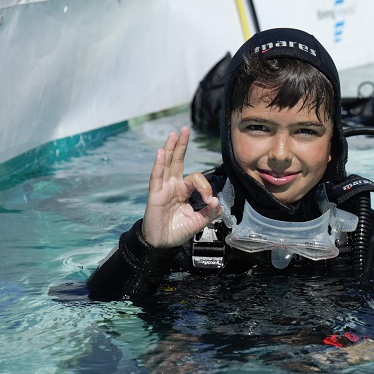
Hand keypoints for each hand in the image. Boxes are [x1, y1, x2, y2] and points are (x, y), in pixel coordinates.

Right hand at [142, 126, 221, 248]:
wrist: (162, 244)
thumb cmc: (177, 231)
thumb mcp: (199, 222)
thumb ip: (209, 212)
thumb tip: (218, 203)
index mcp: (184, 190)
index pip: (196, 179)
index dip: (205, 187)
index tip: (210, 201)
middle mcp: (173, 185)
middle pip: (178, 160)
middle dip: (182, 145)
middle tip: (185, 129)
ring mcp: (163, 188)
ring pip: (167, 164)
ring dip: (171, 148)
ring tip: (174, 134)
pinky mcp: (155, 194)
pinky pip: (157, 176)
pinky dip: (159, 164)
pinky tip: (161, 152)